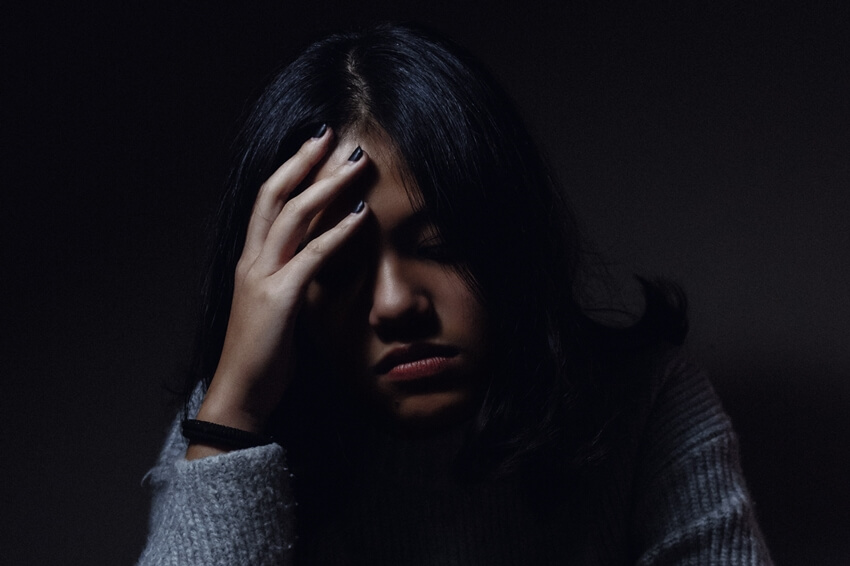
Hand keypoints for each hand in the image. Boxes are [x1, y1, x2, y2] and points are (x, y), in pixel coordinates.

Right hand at [188, 128, 367, 457]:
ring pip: (292, 217)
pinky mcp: (279, 299)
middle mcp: (252, 261)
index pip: (268, 201)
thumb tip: (315, 260)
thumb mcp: (274, 306)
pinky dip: (338, 232)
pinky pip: (311, 256)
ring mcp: (262, 277)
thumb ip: (288, 276)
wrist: (240, 393)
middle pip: (275, 195)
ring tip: (355, 164)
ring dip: (326, 186)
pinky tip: (361, 215)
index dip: (289, 169)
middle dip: (303, 161)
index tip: (313, 145)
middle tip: (331, 133)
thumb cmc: (261, 354)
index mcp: (250, 260)